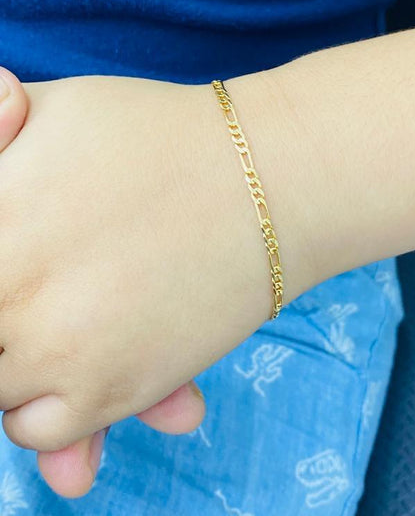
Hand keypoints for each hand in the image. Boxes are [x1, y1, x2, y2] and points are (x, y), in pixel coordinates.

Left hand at [0, 69, 205, 497]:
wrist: (264, 180)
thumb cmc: (159, 133)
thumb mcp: (55, 107)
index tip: (11, 268)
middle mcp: (4, 286)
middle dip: (3, 311)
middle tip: (33, 287)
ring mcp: (53, 344)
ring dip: (14, 362)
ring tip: (59, 317)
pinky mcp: (109, 389)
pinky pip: (36, 432)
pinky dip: (45, 410)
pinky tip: (78, 362)